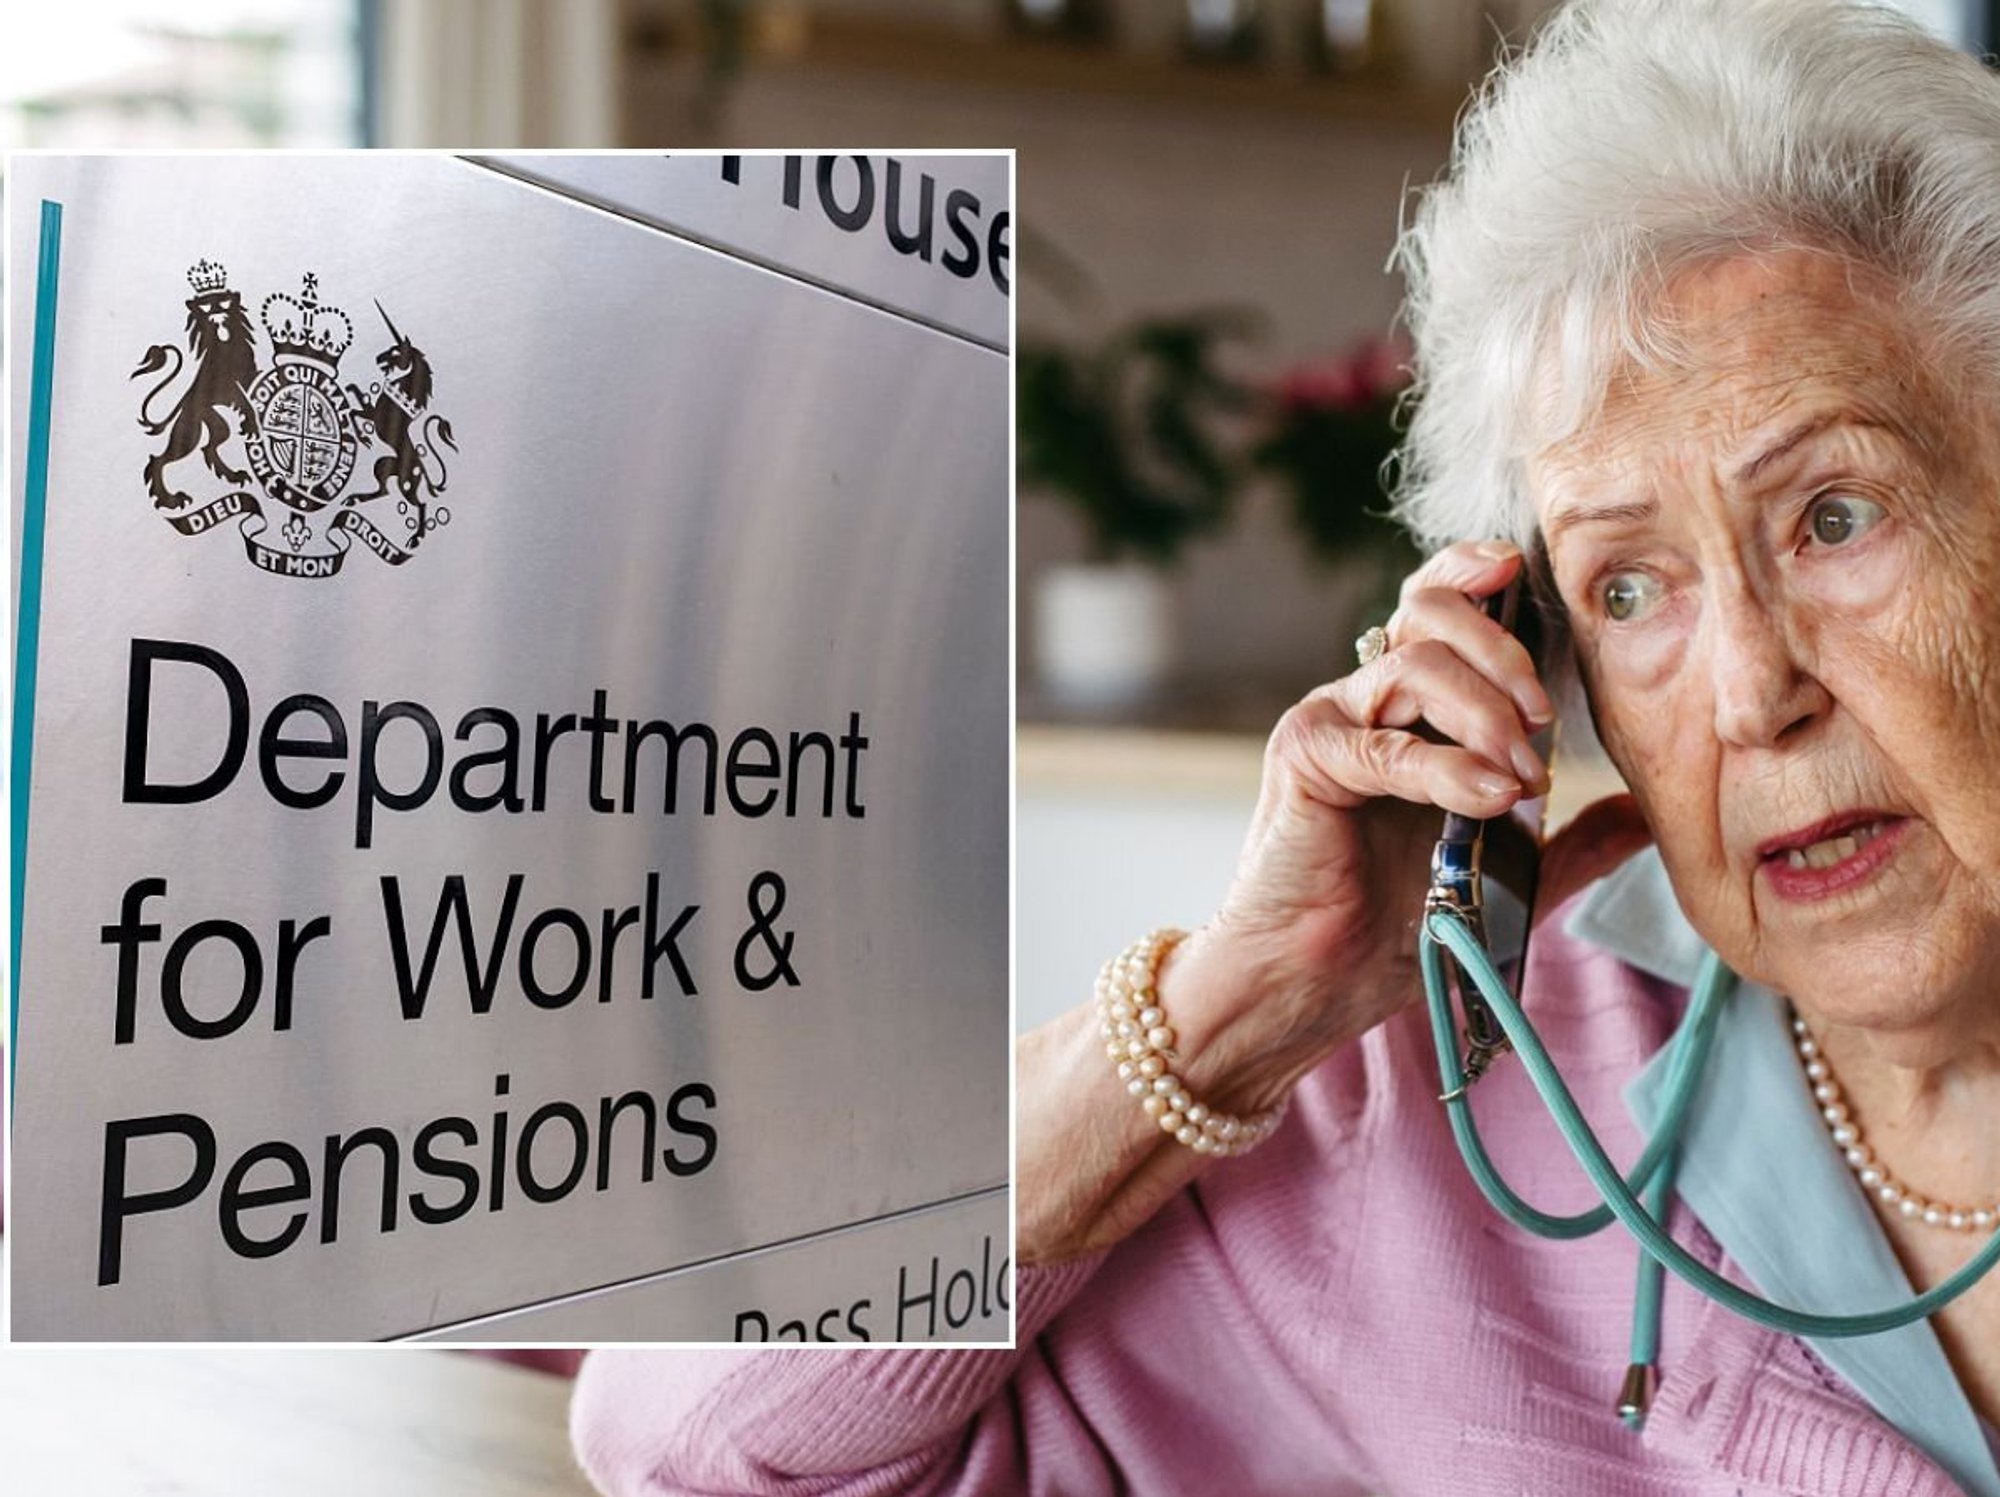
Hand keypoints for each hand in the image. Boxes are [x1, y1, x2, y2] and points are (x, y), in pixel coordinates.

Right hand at [1162, 539, 1554, 1113]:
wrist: (1312, 982)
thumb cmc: (1386, 929)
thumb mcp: (1501, 876)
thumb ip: (1568, 840)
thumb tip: (1642, 813)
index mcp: (1404, 711)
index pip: (1436, 607)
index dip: (1474, 574)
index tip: (1522, 571)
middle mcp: (1362, 701)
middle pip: (1428, 613)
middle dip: (1504, 653)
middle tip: (1544, 719)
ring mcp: (1330, 722)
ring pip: (1415, 663)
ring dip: (1486, 712)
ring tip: (1521, 779)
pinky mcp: (1306, 757)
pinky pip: (1387, 744)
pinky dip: (1447, 768)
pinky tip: (1489, 798)